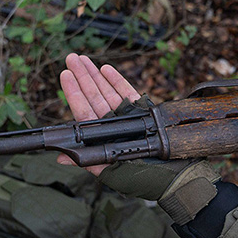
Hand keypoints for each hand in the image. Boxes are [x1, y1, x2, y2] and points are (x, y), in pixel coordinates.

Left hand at [57, 53, 219, 223]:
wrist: (176, 177)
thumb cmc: (145, 180)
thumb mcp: (113, 174)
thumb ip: (89, 164)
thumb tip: (61, 158)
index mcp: (103, 138)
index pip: (85, 113)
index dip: (74, 94)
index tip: (65, 75)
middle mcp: (114, 125)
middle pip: (94, 97)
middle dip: (82, 77)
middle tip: (71, 57)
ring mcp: (129, 117)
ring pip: (108, 91)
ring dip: (95, 75)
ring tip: (82, 59)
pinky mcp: (145, 112)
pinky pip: (128, 93)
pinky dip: (117, 81)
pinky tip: (105, 69)